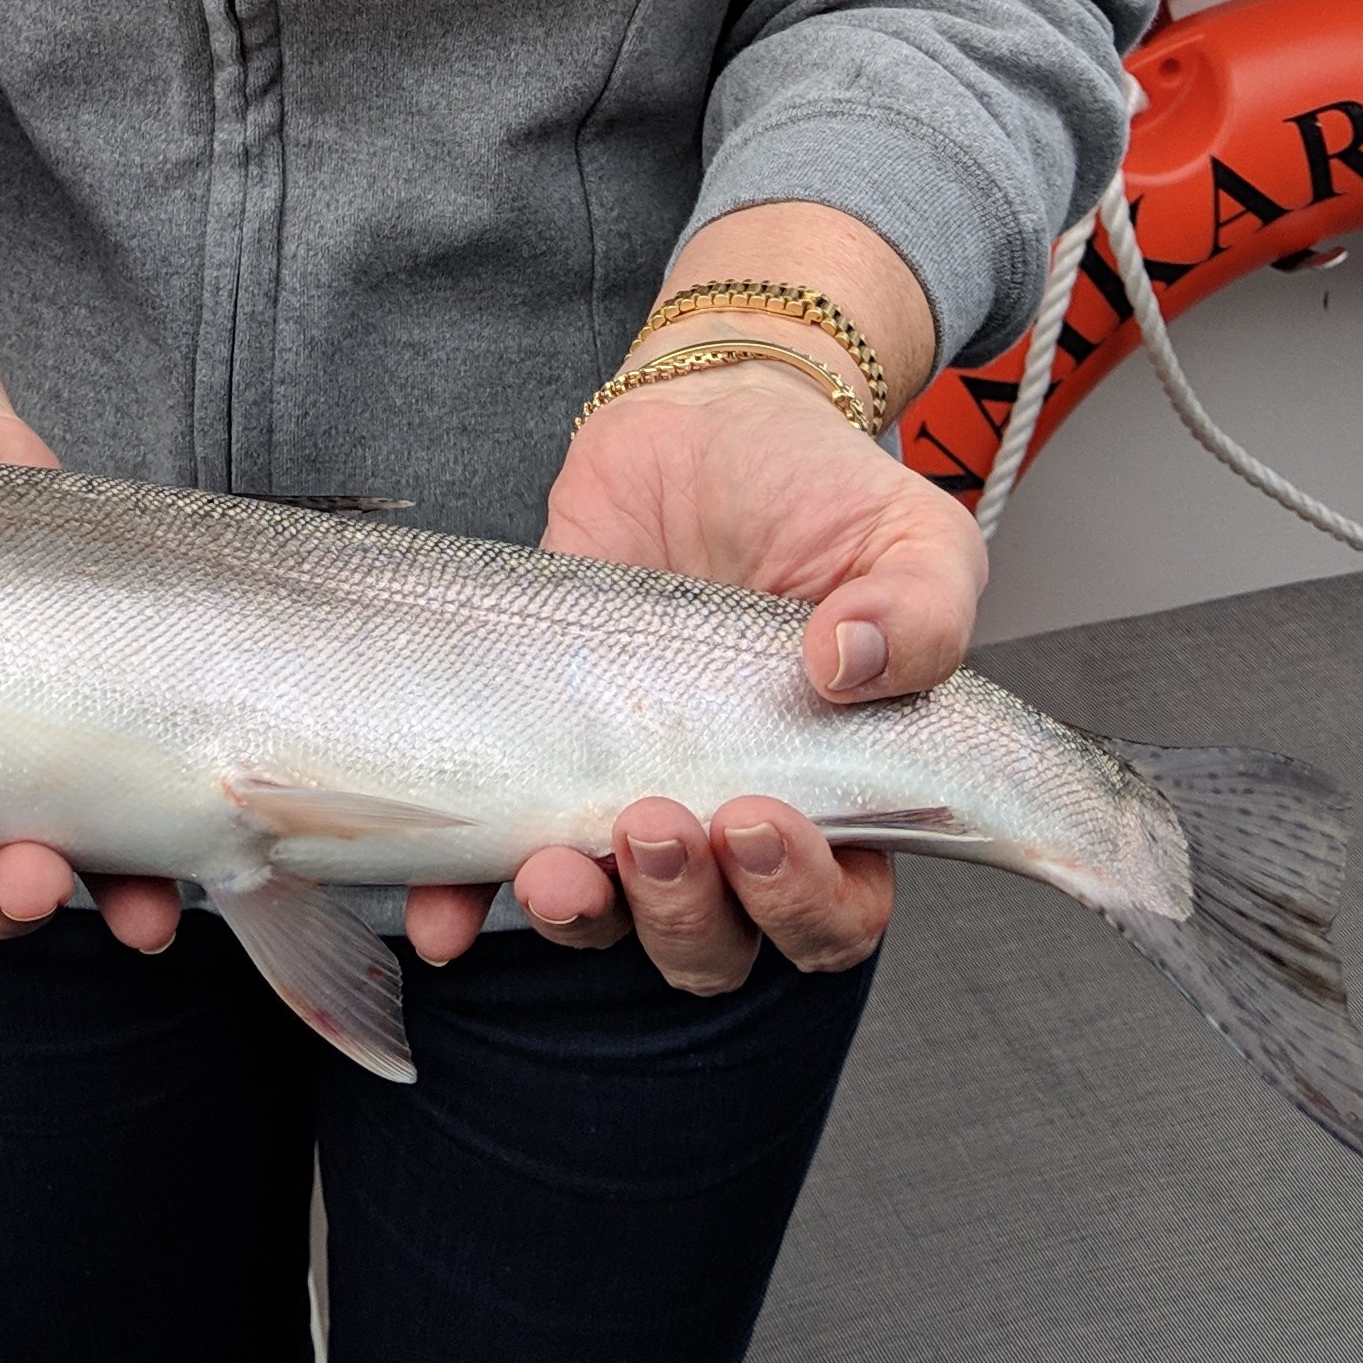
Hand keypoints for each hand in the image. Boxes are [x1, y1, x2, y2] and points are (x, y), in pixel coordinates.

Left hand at [405, 364, 985, 991]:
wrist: (706, 418)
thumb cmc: (821, 496)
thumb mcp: (913, 538)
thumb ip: (923, 613)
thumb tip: (854, 665)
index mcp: (836, 799)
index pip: (830, 916)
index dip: (800, 903)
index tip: (761, 820)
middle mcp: (724, 815)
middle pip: (714, 944)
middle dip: (684, 914)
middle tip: (663, 822)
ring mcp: (623, 786)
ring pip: (606, 920)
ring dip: (581, 917)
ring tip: (563, 862)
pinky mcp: (536, 747)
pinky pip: (487, 855)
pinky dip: (457, 902)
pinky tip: (439, 916)